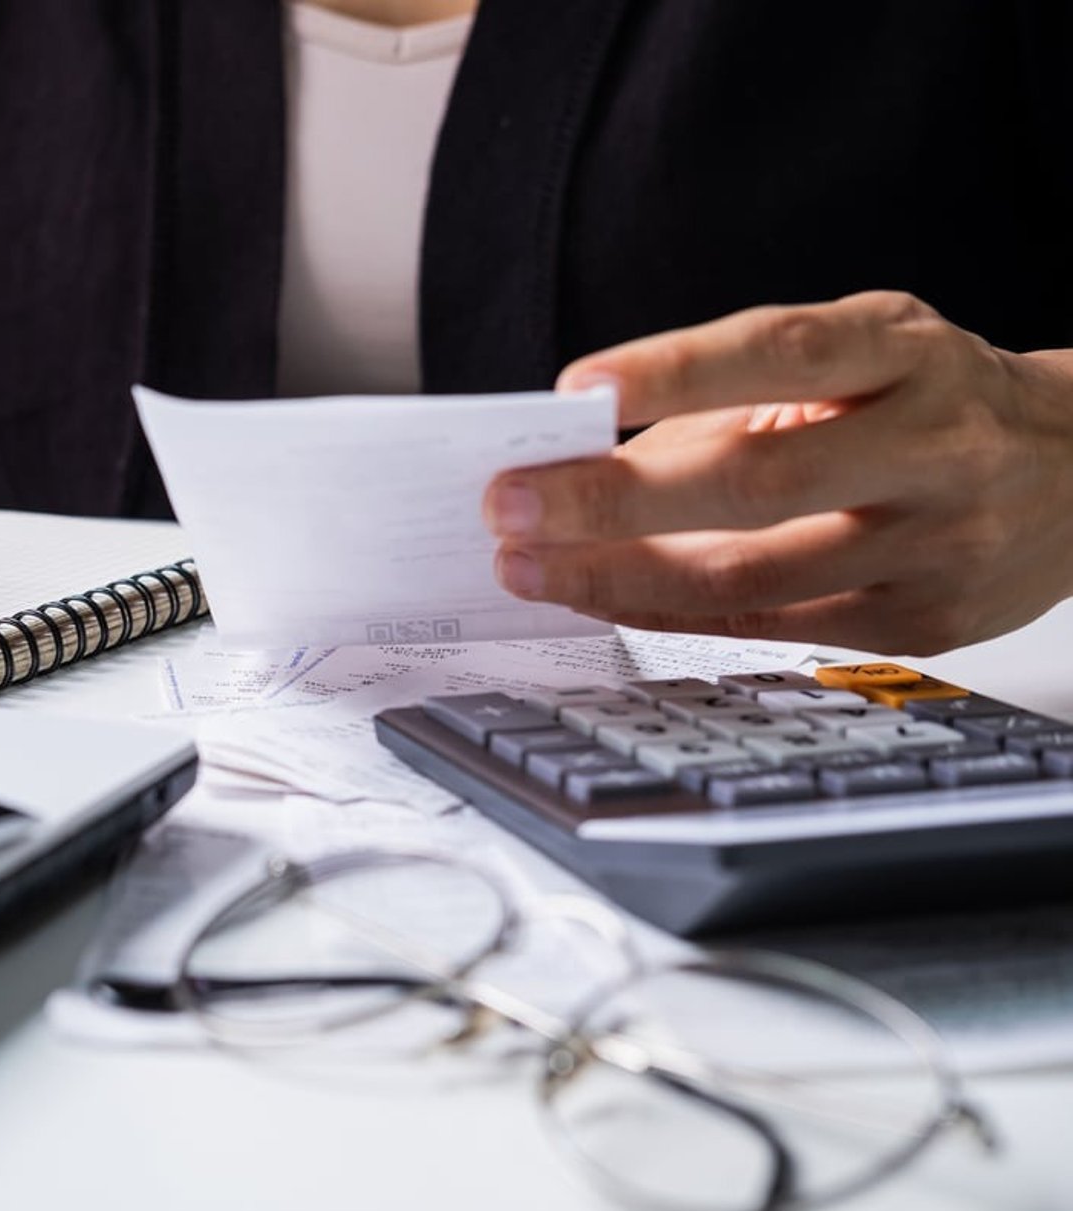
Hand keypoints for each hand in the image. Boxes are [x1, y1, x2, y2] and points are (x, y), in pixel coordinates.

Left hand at [482, 291, 1072, 653]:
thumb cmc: (928, 401)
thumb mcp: (857, 354)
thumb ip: (735, 394)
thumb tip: (579, 450)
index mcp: (905, 352)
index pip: (781, 351)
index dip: (676, 369)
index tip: (574, 389)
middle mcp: (931, 444)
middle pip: (755, 480)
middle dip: (612, 500)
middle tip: (507, 506)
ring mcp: (936, 543)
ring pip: (752, 575)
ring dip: (616, 575)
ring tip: (526, 565)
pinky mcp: (924, 622)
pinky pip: (770, 628)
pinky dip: (668, 612)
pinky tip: (599, 596)